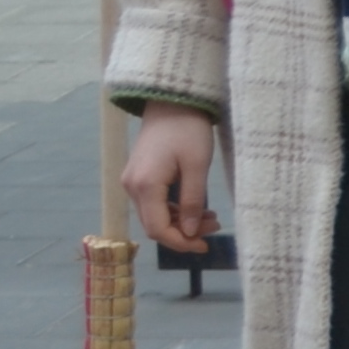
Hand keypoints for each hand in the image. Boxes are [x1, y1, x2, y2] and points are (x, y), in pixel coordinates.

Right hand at [122, 103, 219, 252]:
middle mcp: (132, 187)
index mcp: (145, 186)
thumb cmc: (188, 130)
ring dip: (181, 221)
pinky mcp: (139, 177)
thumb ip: (192, 201)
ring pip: (155, 215)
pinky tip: (196, 208)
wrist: (171, 103)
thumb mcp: (198, 166)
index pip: (157, 229)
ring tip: (211, 217)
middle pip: (155, 224)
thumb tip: (189, 232)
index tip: (205, 246)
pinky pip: (154, 203)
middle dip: (184, 232)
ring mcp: (133, 182)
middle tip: (216, 227)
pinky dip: (174, 210)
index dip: (180, 242)